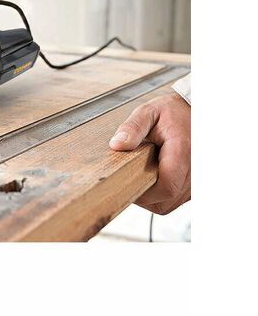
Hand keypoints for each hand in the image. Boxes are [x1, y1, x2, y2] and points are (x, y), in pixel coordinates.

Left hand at [109, 92, 190, 214]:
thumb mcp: (149, 112)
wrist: (195, 111)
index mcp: (183, 152)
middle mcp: (195, 169)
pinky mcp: (196, 185)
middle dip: (144, 194)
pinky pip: (178, 200)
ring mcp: (198, 179)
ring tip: (144, 173)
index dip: (143, 191)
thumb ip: (132, 128)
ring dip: (153, 196)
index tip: (127, 181)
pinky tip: (155, 177)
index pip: (166, 186)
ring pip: (172, 203)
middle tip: (131, 176)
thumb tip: (117, 144)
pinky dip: (163, 195)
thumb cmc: (173, 112)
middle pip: (167, 199)